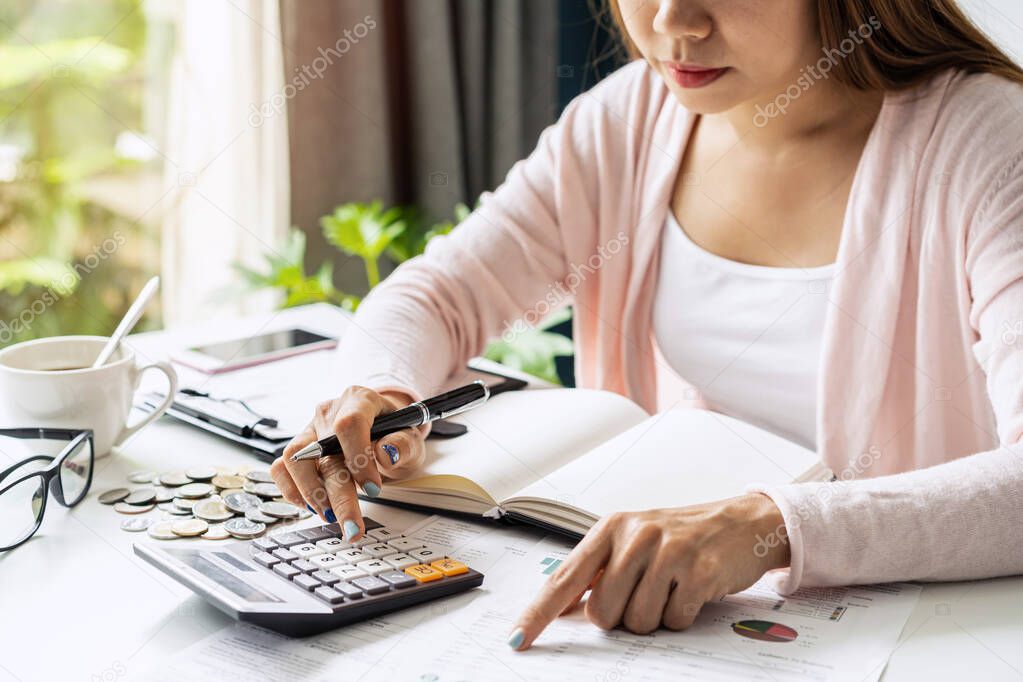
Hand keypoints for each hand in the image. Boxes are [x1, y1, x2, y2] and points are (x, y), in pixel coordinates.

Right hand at [269, 385, 426, 540]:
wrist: (382, 428)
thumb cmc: (394, 432)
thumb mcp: (410, 436)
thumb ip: (403, 443)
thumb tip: (387, 453)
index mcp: (359, 400)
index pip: (349, 424)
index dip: (358, 458)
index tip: (373, 489)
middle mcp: (329, 413)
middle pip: (322, 450)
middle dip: (338, 495)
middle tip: (352, 527)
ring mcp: (310, 430)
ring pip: (293, 459)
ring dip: (311, 494)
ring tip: (332, 516)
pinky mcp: (298, 449)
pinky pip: (281, 468)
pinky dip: (292, 491)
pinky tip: (313, 507)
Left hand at [508, 494, 788, 648]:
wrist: (742, 523)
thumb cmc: (682, 535)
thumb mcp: (634, 542)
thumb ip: (599, 573)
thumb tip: (566, 612)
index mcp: (611, 527)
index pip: (565, 578)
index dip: (538, 613)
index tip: (517, 638)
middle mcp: (636, 535)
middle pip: (603, 613)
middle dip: (621, 617)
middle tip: (644, 594)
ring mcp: (668, 552)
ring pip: (638, 622)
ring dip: (655, 617)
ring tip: (671, 589)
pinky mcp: (699, 573)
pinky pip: (674, 622)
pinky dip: (682, 617)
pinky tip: (691, 590)